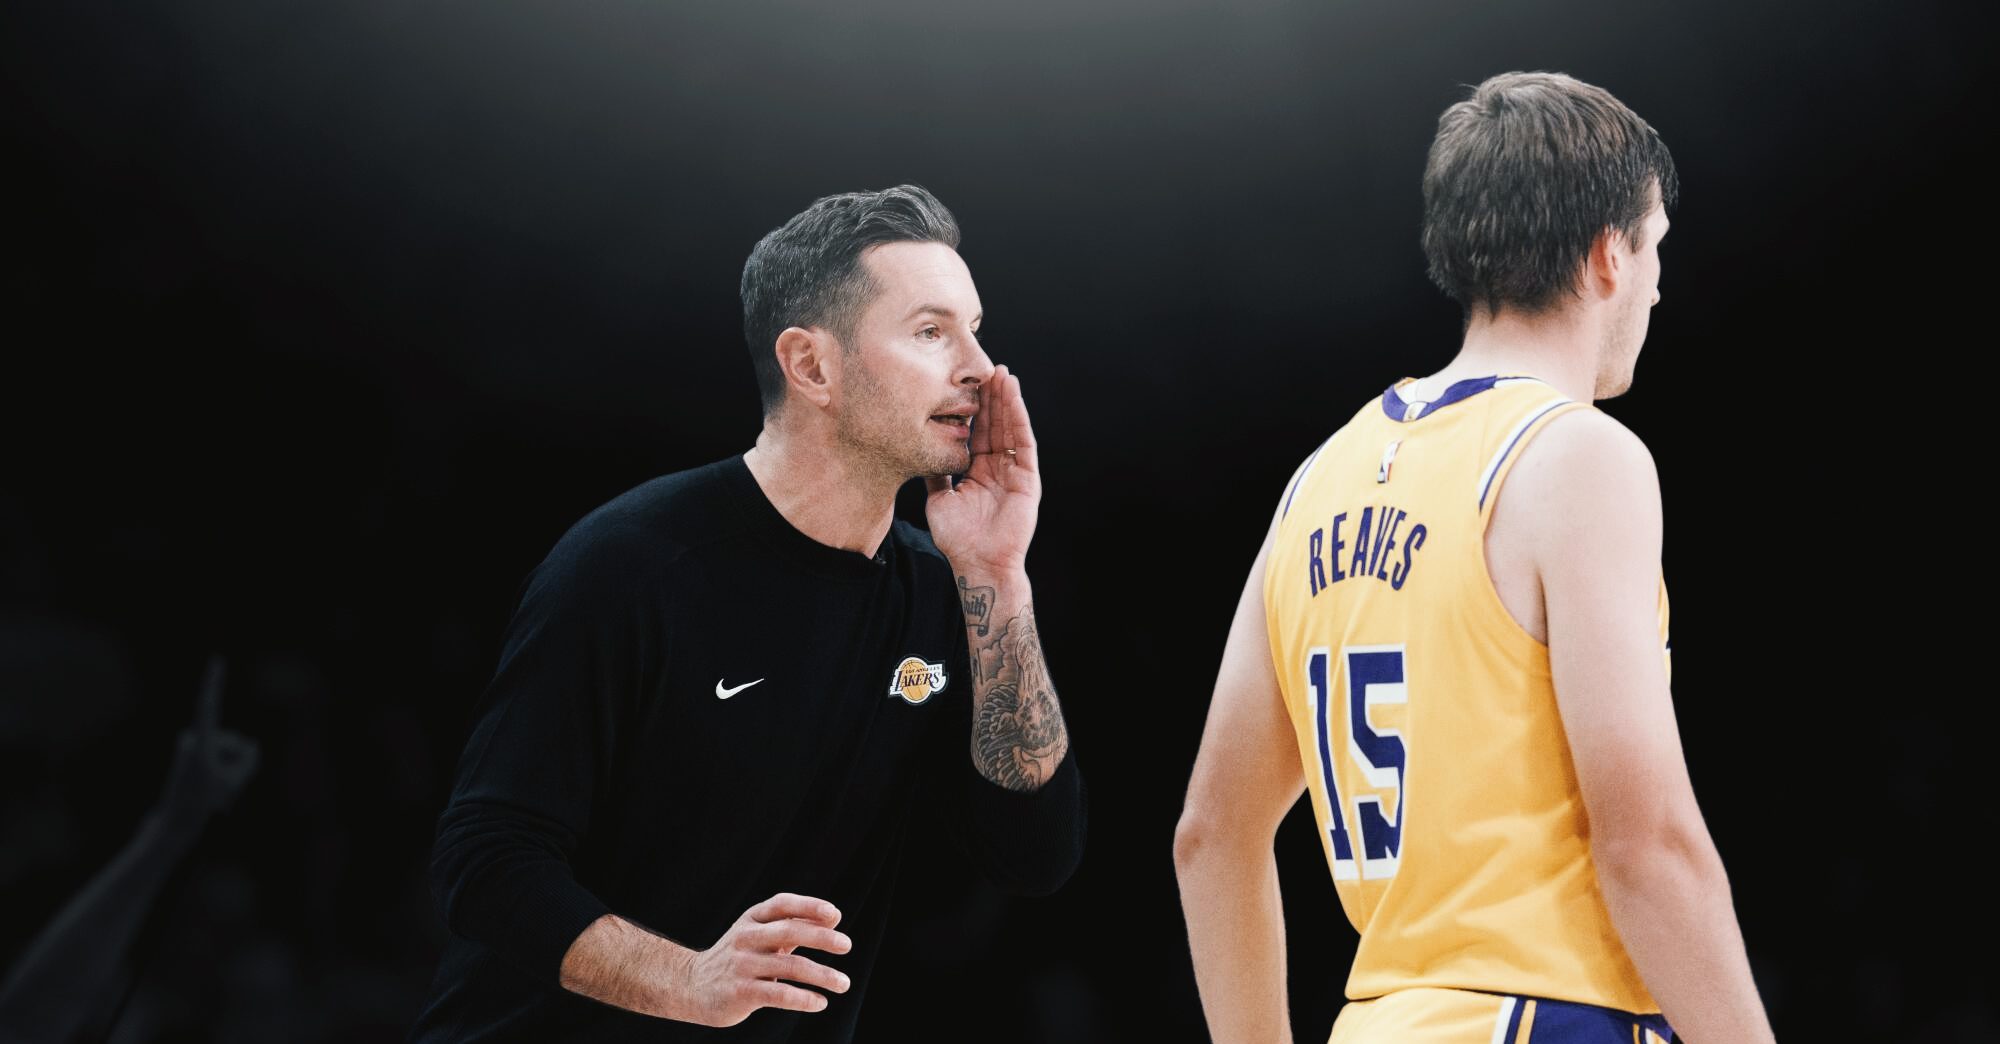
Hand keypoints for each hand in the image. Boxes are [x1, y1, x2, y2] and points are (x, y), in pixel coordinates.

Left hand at [157, 656, 259, 825]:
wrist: (176, 820)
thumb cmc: (203, 801)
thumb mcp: (236, 780)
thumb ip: (250, 758)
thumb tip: (249, 744)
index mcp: (200, 742)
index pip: (208, 706)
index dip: (214, 683)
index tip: (217, 661)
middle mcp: (193, 739)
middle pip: (232, 741)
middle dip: (237, 760)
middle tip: (225, 788)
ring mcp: (191, 747)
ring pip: (227, 749)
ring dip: (230, 768)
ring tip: (219, 793)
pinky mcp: (192, 755)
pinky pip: (221, 756)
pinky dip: (224, 770)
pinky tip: (217, 793)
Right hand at [676, 893, 851, 1026]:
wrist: (691, 985)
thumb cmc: (737, 957)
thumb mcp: (758, 934)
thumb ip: (792, 925)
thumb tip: (833, 917)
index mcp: (752, 919)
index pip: (783, 904)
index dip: (810, 906)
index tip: (835, 915)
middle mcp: (746, 938)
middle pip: (790, 931)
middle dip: (822, 937)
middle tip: (847, 945)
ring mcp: (742, 965)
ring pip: (790, 966)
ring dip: (822, 975)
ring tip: (844, 983)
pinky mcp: (741, 992)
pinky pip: (779, 994)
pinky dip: (804, 998)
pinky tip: (820, 1002)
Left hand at [925, 364, 1038, 578]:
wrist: (977, 563)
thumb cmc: (957, 538)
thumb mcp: (937, 497)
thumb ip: (934, 472)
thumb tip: (919, 448)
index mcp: (977, 470)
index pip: (975, 431)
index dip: (971, 407)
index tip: (963, 383)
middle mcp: (997, 467)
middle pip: (994, 424)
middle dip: (990, 396)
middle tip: (985, 366)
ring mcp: (1013, 471)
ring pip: (1010, 427)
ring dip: (1007, 399)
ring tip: (1001, 373)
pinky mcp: (1027, 476)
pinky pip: (1023, 440)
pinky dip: (1018, 416)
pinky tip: (1012, 394)